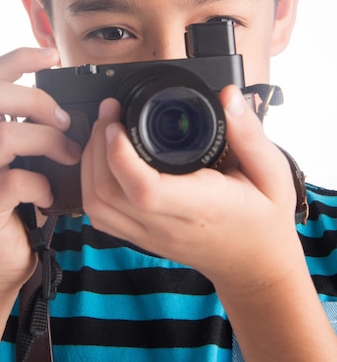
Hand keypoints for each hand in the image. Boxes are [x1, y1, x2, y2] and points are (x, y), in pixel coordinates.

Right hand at [0, 47, 80, 292]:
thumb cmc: (14, 205)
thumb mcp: (21, 159)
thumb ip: (32, 132)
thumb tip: (73, 111)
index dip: (19, 58)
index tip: (53, 55)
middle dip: (38, 100)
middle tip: (65, 121)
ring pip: (4, 136)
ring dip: (48, 141)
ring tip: (68, 156)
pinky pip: (12, 181)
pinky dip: (40, 184)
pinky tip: (48, 194)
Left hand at [81, 85, 298, 290]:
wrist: (255, 266)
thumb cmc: (264, 219)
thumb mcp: (271, 172)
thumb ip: (249, 134)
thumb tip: (227, 95)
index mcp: (201, 207)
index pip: (145, 189)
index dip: (120, 154)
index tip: (117, 121)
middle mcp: (167, 225)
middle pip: (108, 193)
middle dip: (98, 145)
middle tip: (110, 112)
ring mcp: (149, 235)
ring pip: (97, 205)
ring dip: (90, 163)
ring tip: (104, 130)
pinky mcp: (140, 238)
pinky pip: (100, 215)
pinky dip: (91, 184)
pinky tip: (102, 160)